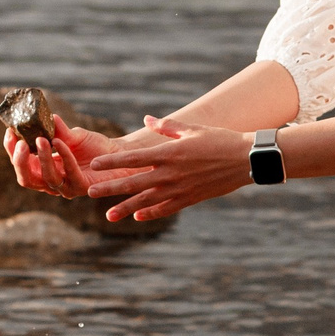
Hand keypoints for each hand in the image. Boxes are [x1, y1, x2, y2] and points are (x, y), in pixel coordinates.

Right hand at [3, 113, 119, 198]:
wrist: (117, 155)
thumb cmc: (93, 146)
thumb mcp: (72, 135)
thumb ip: (58, 129)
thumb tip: (48, 116)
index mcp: (42, 168)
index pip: (20, 163)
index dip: (11, 150)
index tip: (10, 131)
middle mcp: (50, 180)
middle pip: (26, 178)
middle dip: (19, 161)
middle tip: (20, 142)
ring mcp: (65, 187)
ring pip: (46, 178)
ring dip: (42, 158)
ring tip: (42, 139)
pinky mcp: (81, 188)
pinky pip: (69, 174)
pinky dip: (64, 157)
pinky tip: (61, 142)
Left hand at [84, 116, 250, 220]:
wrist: (246, 160)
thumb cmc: (219, 140)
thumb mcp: (191, 129)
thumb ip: (167, 126)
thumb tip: (147, 119)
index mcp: (169, 153)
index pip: (133, 158)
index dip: (112, 162)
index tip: (94, 165)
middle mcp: (170, 173)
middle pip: (134, 182)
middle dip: (110, 188)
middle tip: (89, 192)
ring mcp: (180, 189)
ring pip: (147, 201)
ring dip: (125, 208)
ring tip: (108, 215)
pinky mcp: (190, 199)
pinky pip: (166, 209)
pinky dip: (151, 213)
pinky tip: (138, 217)